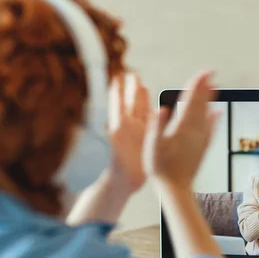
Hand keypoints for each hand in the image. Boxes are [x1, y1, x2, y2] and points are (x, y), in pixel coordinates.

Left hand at [108, 73, 151, 191]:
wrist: (122, 182)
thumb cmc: (115, 167)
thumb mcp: (110, 153)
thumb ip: (110, 137)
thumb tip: (102, 127)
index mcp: (118, 126)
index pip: (118, 103)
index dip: (118, 90)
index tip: (117, 77)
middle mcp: (127, 127)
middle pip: (130, 102)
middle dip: (131, 88)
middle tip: (132, 75)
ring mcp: (136, 132)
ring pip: (140, 110)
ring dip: (141, 98)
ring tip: (142, 86)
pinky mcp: (144, 139)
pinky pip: (149, 123)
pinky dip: (152, 115)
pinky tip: (156, 109)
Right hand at [143, 71, 218, 188]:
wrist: (175, 188)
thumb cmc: (161, 168)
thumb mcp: (153, 146)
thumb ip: (157, 126)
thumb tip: (161, 109)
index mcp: (181, 128)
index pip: (189, 101)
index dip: (196, 86)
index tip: (202, 73)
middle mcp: (194, 132)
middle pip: (200, 104)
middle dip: (205, 87)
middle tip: (210, 73)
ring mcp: (200, 139)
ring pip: (207, 114)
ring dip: (210, 99)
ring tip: (214, 86)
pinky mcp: (202, 147)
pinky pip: (210, 129)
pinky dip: (214, 119)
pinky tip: (217, 113)